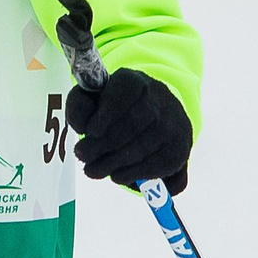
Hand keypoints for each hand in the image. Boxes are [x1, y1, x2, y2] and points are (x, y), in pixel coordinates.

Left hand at [65, 67, 190, 192]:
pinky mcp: (179, 148)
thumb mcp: (93, 98)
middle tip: (82, 156)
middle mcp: (158, 99)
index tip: (89, 132)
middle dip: (100, 145)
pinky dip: (132, 174)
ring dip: (112, 164)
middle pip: (129, 126)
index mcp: (133, 82)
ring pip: (140, 149)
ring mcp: (172, 124)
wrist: (158, 113)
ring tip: (92, 170)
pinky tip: (116, 175)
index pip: (121, 96)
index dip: (104, 117)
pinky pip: (154, 166)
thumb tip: (83, 126)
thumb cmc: (116, 107)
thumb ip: (79, 106)